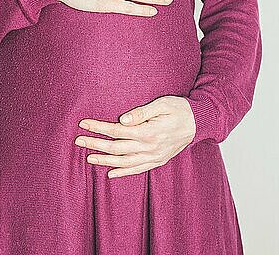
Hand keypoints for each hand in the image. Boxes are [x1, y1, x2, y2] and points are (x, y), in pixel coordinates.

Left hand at [74, 96, 195, 177]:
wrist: (200, 122)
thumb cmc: (180, 109)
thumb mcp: (163, 104)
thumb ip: (142, 112)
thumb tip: (123, 119)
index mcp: (149, 132)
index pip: (116, 131)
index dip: (98, 128)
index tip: (83, 124)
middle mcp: (150, 148)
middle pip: (116, 148)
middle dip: (95, 144)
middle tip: (78, 141)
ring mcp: (154, 156)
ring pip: (124, 162)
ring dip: (105, 160)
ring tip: (88, 157)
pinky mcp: (158, 160)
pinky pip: (137, 169)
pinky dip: (123, 172)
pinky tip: (110, 174)